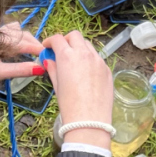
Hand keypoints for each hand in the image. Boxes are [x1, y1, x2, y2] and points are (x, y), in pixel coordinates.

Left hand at [0, 22, 43, 89]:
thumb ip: (18, 70)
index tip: (47, 56)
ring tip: (31, 51)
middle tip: (41, 56)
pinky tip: (18, 46)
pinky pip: (8, 30)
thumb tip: (39, 69)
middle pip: (21, 34)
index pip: (23, 42)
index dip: (36, 48)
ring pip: (15, 29)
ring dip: (25, 38)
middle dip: (33, 43)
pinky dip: (17, 36)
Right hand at [45, 30, 113, 149]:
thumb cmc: (69, 105)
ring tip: (75, 62)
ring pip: (88, 45)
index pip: (57, 39)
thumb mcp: (57, 85)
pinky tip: (86, 74)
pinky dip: (90, 60)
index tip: (48, 47)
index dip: (50, 41)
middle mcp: (84, 53)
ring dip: (79, 48)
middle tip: (62, 51)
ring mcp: (98, 60)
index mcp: (67, 56)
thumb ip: (53, 69)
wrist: (89, 121)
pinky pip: (97, 58)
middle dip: (66, 40)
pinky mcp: (107, 69)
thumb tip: (49, 61)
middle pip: (74, 36)